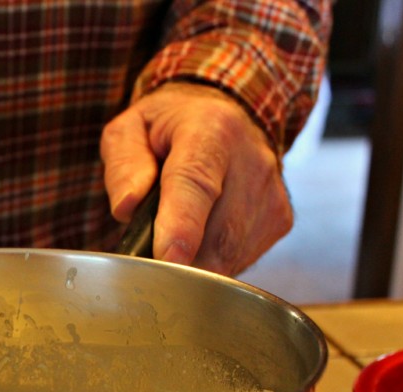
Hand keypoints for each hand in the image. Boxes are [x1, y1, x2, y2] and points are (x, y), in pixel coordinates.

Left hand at [101, 83, 291, 274]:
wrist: (228, 117)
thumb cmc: (169, 127)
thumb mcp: (130, 129)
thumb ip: (123, 165)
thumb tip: (127, 207)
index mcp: (210, 130)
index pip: (196, 185)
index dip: (182, 227)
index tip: (168, 258)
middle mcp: (252, 160)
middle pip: (215, 234)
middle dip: (177, 262)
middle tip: (147, 259)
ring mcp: (271, 193)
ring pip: (227, 255)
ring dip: (192, 263)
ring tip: (173, 236)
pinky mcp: (279, 219)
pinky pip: (239, 259)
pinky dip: (210, 261)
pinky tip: (199, 237)